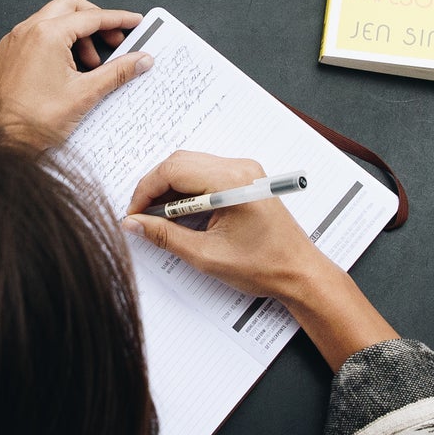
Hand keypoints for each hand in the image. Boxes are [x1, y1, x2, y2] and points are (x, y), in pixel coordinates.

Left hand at [0, 0, 150, 146]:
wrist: (3, 143)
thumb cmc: (36, 121)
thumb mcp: (86, 94)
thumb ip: (117, 72)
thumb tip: (141, 60)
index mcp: (47, 35)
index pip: (91, 17)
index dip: (117, 19)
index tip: (133, 22)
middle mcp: (26, 31)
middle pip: (70, 7)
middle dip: (95, 21)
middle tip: (113, 41)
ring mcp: (12, 41)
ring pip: (50, 20)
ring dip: (75, 34)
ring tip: (89, 65)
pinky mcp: (4, 55)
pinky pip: (33, 36)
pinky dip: (54, 43)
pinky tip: (65, 69)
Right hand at [123, 151, 396, 368]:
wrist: (299, 272)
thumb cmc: (263, 267)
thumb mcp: (206, 256)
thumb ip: (165, 236)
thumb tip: (134, 224)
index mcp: (232, 182)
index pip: (173, 170)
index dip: (145, 190)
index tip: (133, 214)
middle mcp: (239, 168)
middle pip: (180, 162)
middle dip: (154, 187)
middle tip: (141, 216)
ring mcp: (244, 171)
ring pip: (190, 165)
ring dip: (169, 188)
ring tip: (158, 217)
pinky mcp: (245, 179)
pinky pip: (205, 173)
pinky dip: (186, 189)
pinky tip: (179, 213)